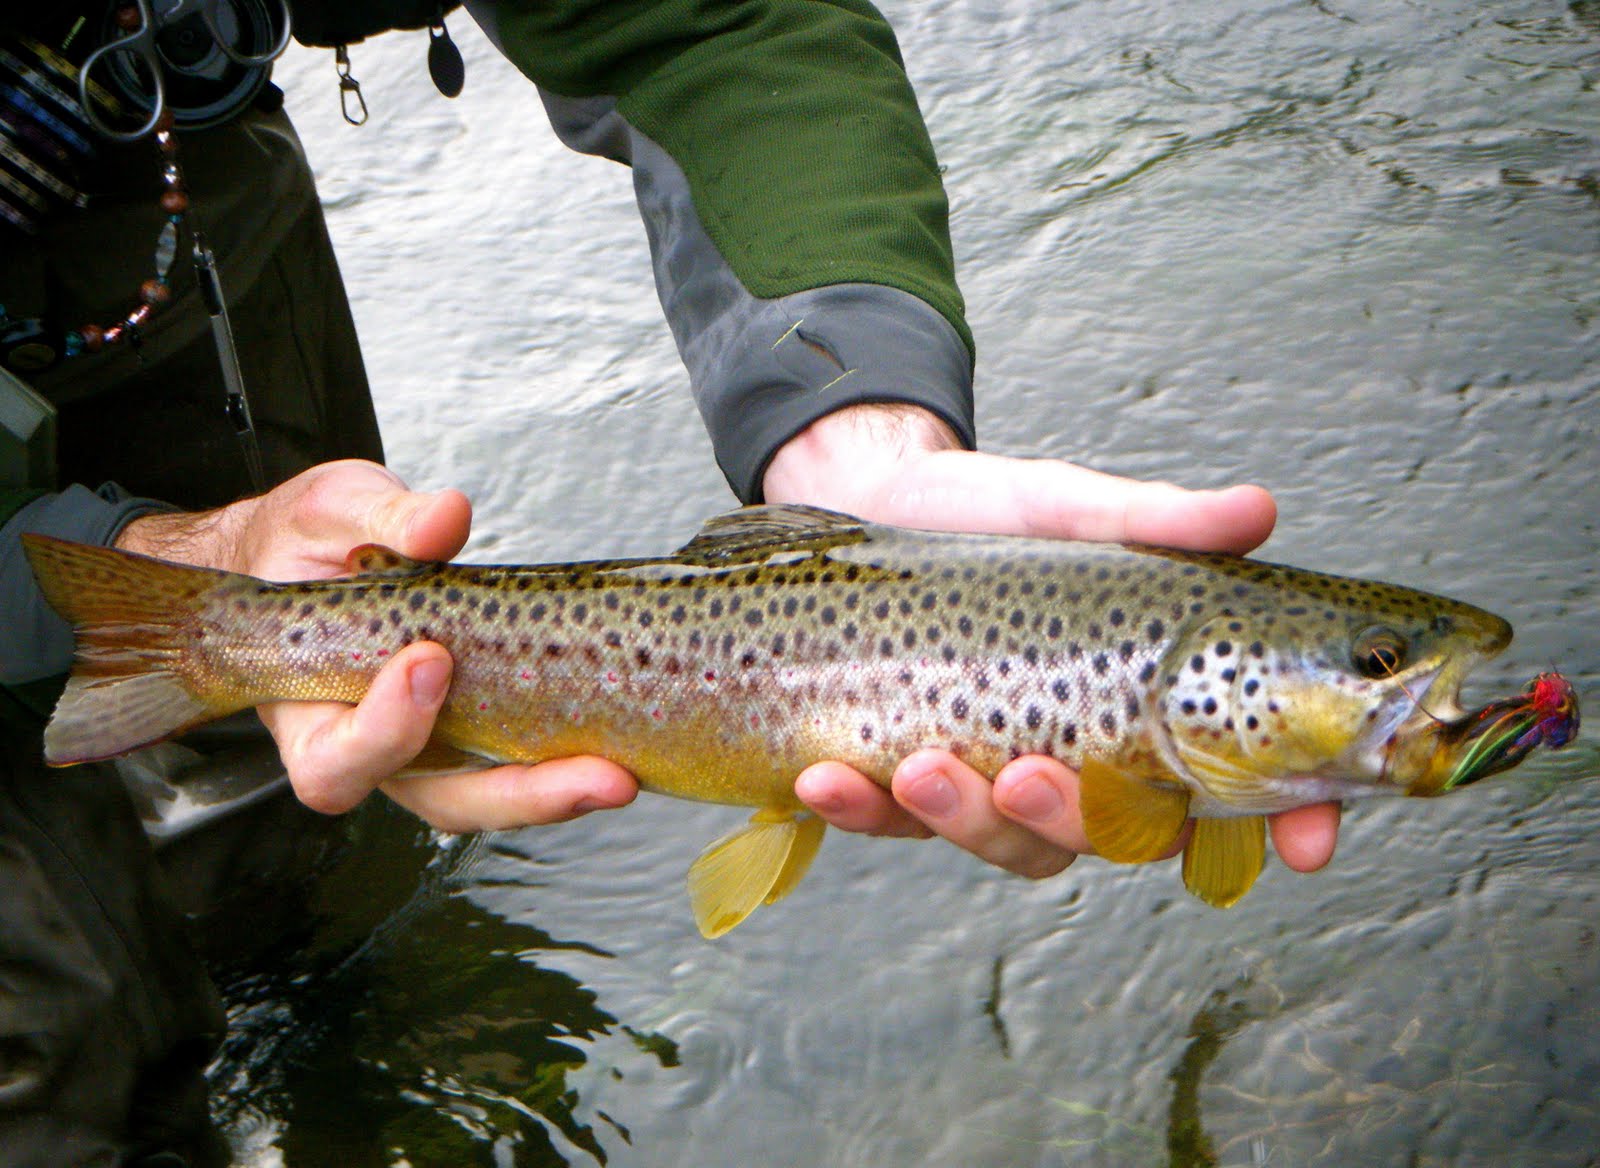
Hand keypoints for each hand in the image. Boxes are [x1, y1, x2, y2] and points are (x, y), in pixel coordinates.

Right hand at [116, 459, 636, 831]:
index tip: (428, 659)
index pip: (336, 759)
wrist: (311, 555)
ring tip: (622, 774)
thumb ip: (382, 516)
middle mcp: (370, 743)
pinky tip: (622, 743)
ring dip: (558, 791)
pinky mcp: (478, 726)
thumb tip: (444, 519)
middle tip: (595, 772)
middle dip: (520, 794)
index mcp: (309, 708)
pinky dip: (568, 758)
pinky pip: (520, 760)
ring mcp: (429, 744)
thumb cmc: (310, 546)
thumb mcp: (331, 511)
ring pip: (488, 795)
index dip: (384, 729)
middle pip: (437, 801)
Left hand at [764, 405, 1340, 878]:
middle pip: (1114, 838)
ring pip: (1009, 846)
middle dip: (1078, 823)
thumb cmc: (988, 511)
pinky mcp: (902, 782)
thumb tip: (1256, 510)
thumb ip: (1158, 521)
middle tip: (1037, 776)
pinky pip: (891, 824)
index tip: (1304, 843)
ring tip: (918, 768)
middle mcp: (1082, 760)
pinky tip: (826, 775)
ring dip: (965, 821)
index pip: (1239, 787)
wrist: (870, 499)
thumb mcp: (1069, 507)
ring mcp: (993, 780)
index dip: (1284, 826)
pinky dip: (861, 810)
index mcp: (1145, 710)